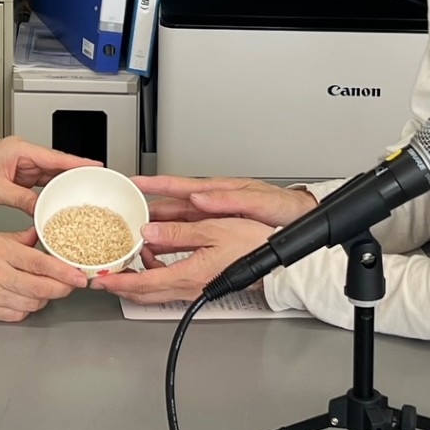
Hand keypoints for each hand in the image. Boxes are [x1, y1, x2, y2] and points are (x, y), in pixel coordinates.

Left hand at [0, 138, 98, 214]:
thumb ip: (23, 200)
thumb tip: (42, 210)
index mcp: (20, 149)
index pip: (56, 156)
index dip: (79, 162)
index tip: (97, 166)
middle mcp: (22, 154)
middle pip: (56, 165)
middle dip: (74, 176)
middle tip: (92, 186)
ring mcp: (20, 164)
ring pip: (48, 175)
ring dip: (61, 185)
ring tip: (78, 196)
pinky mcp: (16, 174)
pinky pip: (38, 183)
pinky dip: (47, 191)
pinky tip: (55, 201)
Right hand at [0, 228, 89, 321]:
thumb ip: (18, 239)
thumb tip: (39, 237)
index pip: (40, 264)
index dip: (65, 272)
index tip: (80, 275)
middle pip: (42, 289)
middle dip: (62, 287)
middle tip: (71, 282)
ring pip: (33, 303)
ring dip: (45, 296)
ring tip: (47, 287)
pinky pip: (17, 315)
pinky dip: (27, 307)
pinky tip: (26, 297)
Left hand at [90, 218, 275, 304]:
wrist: (276, 261)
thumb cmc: (252, 243)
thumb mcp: (213, 229)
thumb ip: (177, 233)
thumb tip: (148, 233)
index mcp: (190, 274)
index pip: (144, 284)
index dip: (119, 283)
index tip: (101, 280)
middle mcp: (190, 286)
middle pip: (146, 293)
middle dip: (121, 286)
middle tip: (103, 276)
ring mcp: (195, 288)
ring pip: (157, 290)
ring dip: (137, 280)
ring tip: (125, 262)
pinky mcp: (201, 284)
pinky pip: (170, 284)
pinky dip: (154, 275)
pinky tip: (153, 258)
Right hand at [135, 175, 316, 226]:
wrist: (304, 220)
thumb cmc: (285, 208)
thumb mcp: (259, 201)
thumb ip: (228, 200)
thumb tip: (199, 198)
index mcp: (219, 191)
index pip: (180, 185)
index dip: (155, 183)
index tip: (134, 181)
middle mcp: (213, 202)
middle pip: (172, 205)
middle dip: (147, 207)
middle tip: (124, 213)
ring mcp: (215, 216)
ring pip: (178, 220)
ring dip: (157, 225)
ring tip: (136, 232)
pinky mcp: (220, 230)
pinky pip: (189, 233)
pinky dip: (172, 238)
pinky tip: (163, 247)